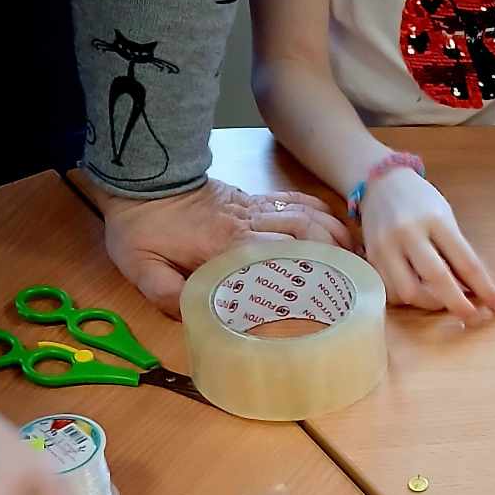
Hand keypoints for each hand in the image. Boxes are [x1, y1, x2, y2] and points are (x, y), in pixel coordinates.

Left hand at [96, 179, 352, 316]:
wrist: (139, 179)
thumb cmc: (139, 227)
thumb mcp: (139, 266)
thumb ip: (163, 292)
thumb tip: (191, 315)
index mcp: (225, 244)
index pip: (277, 255)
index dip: (306, 269)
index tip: (329, 288)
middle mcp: (247, 223)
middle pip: (303, 232)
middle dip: (332, 252)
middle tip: (354, 274)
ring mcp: (253, 207)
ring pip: (305, 214)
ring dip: (332, 231)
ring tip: (355, 252)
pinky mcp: (252, 198)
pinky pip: (293, 200)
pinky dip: (318, 210)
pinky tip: (336, 223)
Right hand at [361, 168, 494, 325]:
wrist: (380, 183)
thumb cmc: (420, 201)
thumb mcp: (445, 217)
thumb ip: (456, 251)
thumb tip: (474, 289)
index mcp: (436, 220)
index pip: (466, 261)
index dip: (484, 288)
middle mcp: (409, 233)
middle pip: (435, 279)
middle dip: (457, 304)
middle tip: (472, 317)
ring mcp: (386, 246)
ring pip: (408, 292)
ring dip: (429, 304)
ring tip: (443, 301)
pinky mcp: (371, 258)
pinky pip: (390, 290)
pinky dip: (408, 298)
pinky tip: (420, 293)